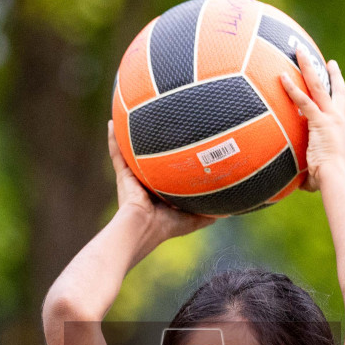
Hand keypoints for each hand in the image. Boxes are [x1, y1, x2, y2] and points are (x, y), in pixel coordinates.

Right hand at [107, 122, 214, 244]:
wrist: (143, 228)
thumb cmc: (166, 226)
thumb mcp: (193, 219)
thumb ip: (210, 213)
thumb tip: (231, 210)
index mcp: (161, 192)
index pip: (168, 172)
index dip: (174, 162)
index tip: (184, 145)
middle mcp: (146, 182)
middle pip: (150, 158)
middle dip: (153, 144)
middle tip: (160, 125)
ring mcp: (132, 178)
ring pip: (131, 152)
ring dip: (130, 137)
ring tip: (130, 117)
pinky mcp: (123, 175)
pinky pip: (117, 153)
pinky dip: (113, 139)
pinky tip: (112, 122)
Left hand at [279, 49, 344, 191]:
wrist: (335, 178)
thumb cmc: (326, 180)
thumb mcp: (316, 171)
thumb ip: (306, 170)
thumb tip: (294, 182)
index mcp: (340, 127)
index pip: (340, 104)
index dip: (337, 91)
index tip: (335, 80)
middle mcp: (338, 118)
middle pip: (334, 88)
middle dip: (330, 72)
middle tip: (328, 61)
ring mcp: (329, 117)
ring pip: (317, 85)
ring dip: (308, 66)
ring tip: (299, 50)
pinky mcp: (319, 121)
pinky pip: (303, 101)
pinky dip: (291, 88)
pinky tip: (281, 76)